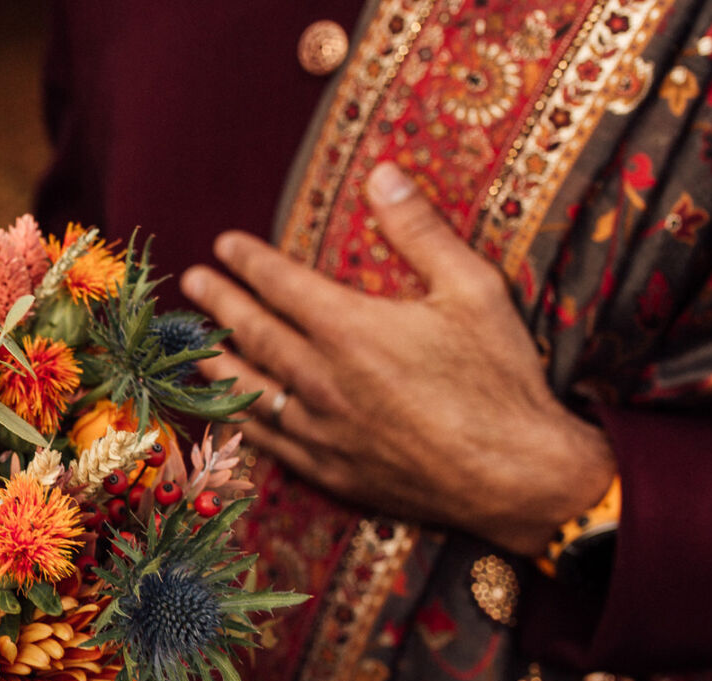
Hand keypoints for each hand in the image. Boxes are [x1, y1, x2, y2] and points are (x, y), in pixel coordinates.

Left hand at [181, 162, 615, 557]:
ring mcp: (320, 432)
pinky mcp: (329, 471)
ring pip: (248, 392)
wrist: (517, 476)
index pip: (281, 285)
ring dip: (216, 364)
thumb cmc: (501, 378)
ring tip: (194, 346)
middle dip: (219, 304)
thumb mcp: (473, 289)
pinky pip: (268, 442)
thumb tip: (383, 173)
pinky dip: (240, 421)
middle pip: (254, 335)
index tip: (225, 245)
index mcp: (351, 331)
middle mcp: (322, 381)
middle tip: (194, 283)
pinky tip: (229, 412)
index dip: (249, 262)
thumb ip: (421, 230)